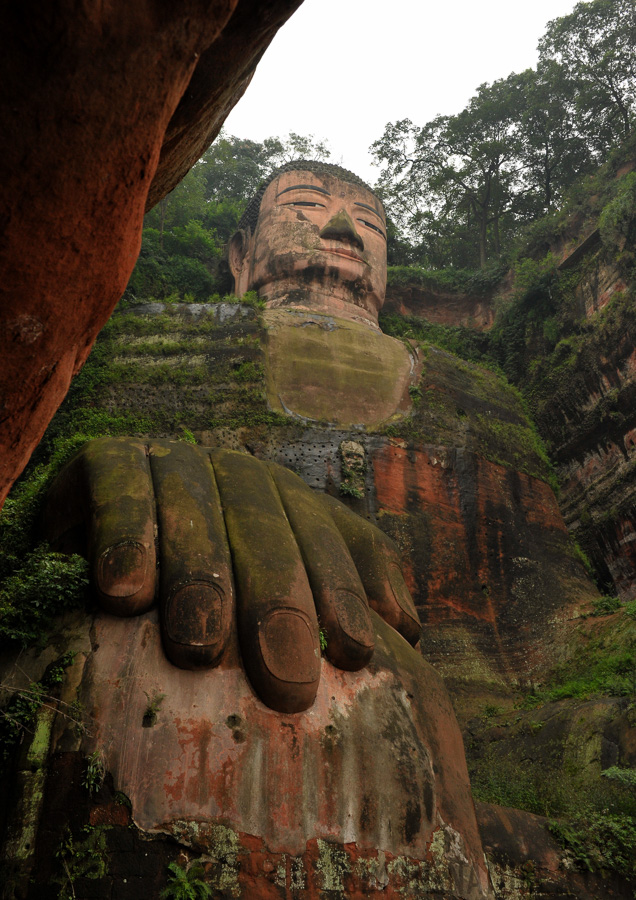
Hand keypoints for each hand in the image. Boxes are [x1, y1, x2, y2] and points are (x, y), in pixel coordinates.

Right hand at [44, 438, 419, 712]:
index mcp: (283, 501)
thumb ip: (338, 595)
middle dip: (278, 599)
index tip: (353, 654)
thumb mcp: (272, 595)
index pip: (324, 535)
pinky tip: (124, 592)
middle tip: (286, 679)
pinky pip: (118, 482)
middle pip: (266, 524)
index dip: (342, 589)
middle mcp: (234, 474)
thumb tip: (406, 627)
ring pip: (196, 504)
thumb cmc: (197, 591)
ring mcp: (171, 460)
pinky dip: (124, 531)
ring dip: (201, 573)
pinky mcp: (106, 456)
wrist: (94, 550)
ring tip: (199, 648)